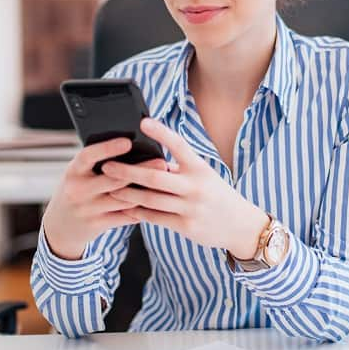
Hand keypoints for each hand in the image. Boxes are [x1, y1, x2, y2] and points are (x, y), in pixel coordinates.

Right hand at [42, 138, 165, 260]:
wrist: (59, 227)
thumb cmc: (76, 191)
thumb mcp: (77, 174)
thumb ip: (96, 163)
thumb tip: (130, 145)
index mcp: (72, 172)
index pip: (88, 156)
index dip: (108, 148)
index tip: (128, 141)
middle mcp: (78, 190)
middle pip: (113, 179)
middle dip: (140, 170)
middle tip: (161, 162)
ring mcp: (87, 209)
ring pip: (123, 199)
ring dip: (146, 191)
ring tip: (165, 182)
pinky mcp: (97, 225)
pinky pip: (124, 216)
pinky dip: (141, 209)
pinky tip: (156, 201)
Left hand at [101, 118, 268, 259]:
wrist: (241, 226)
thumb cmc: (217, 195)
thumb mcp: (204, 176)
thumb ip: (180, 169)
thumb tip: (149, 159)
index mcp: (200, 168)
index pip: (179, 145)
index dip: (161, 133)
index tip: (143, 122)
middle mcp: (196, 186)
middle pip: (155, 177)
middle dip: (128, 172)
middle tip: (107, 166)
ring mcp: (191, 208)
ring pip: (151, 200)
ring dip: (127, 194)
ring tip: (110, 189)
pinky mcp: (186, 226)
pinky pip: (156, 218)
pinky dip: (139, 213)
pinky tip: (126, 208)